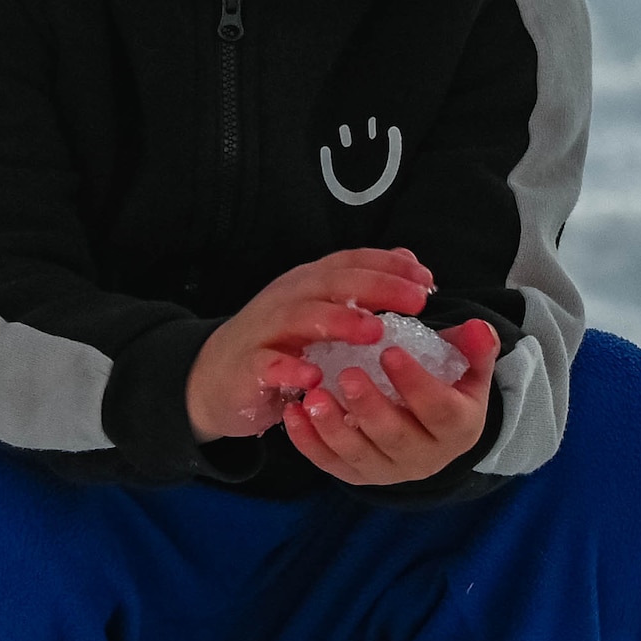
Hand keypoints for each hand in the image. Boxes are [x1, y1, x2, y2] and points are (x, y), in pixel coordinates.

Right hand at [185, 247, 435, 442]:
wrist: (213, 378)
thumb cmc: (279, 345)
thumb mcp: (321, 311)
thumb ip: (362, 288)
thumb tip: (409, 262)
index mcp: (310, 283)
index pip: (351, 262)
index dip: (389, 266)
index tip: (427, 279)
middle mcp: (289, 297)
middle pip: (334, 282)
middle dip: (378, 287)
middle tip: (416, 299)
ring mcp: (266, 329)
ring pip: (303, 316)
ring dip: (340, 320)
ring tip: (374, 329)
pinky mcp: (249, 365)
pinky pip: (269, 363)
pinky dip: (290, 368)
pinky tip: (314, 377)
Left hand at [283, 317, 500, 486]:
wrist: (431, 431)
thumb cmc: (448, 388)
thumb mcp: (468, 368)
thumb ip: (475, 348)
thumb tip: (477, 327)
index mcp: (459, 429)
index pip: (440, 411)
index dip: (416, 383)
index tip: (390, 351)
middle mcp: (425, 457)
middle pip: (395, 437)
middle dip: (369, 407)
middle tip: (346, 374)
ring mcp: (388, 470)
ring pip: (359, 456)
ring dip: (333, 428)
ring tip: (313, 397)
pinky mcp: (358, 475)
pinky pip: (331, 464)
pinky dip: (309, 442)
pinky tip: (293, 413)